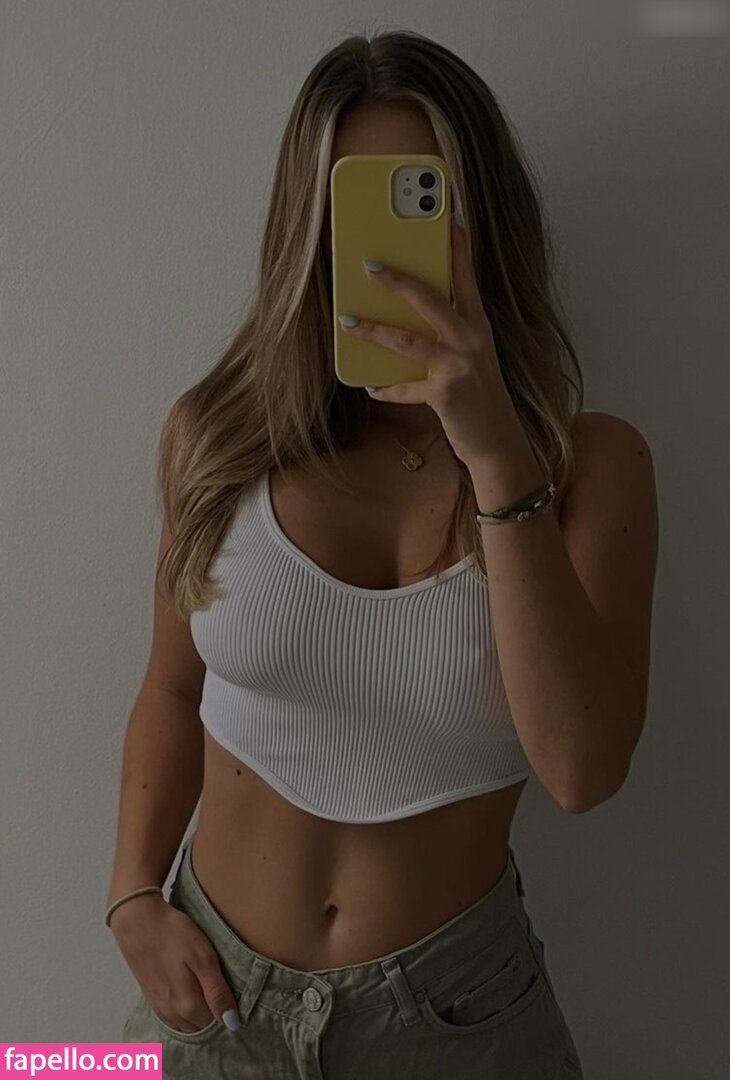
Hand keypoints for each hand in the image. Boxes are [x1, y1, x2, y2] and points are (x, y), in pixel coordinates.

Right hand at [112, 891, 239, 1033]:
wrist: (137, 921)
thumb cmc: (174, 935)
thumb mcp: (203, 957)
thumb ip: (217, 992)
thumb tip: (232, 1022)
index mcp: (188, 1006)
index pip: (217, 1023)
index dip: (228, 1009)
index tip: (233, 992)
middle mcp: (172, 1014)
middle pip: (201, 1026)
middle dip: (213, 1013)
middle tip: (220, 987)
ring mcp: (159, 1007)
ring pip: (186, 1023)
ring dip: (198, 1012)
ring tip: (204, 986)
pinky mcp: (151, 998)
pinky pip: (172, 1016)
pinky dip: (183, 1009)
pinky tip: (187, 988)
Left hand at [336, 216, 521, 466]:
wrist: (498, 441)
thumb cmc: (477, 394)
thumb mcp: (469, 356)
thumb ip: (444, 332)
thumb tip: (401, 314)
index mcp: (478, 324)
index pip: (467, 275)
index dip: (457, 244)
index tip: (445, 214)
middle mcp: (472, 340)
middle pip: (431, 299)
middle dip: (398, 280)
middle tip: (368, 263)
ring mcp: (460, 366)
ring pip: (409, 341)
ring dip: (374, 330)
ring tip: (347, 319)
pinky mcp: (446, 394)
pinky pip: (405, 388)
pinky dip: (385, 388)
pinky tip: (369, 385)